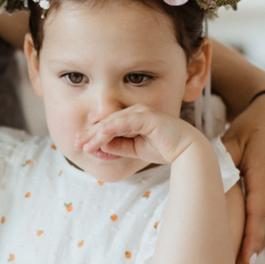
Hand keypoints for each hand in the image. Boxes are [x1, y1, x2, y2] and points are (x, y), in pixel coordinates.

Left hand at [75, 104, 202, 164]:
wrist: (187, 151)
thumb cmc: (164, 149)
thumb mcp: (135, 149)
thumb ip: (119, 146)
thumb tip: (101, 146)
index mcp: (133, 118)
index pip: (109, 125)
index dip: (93, 134)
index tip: (80, 143)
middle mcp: (136, 112)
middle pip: (108, 122)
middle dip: (91, 133)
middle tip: (76, 142)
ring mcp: (142, 112)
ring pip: (113, 122)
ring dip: (98, 133)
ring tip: (85, 143)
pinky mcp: (148, 116)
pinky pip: (125, 121)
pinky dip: (112, 127)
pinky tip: (101, 133)